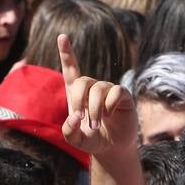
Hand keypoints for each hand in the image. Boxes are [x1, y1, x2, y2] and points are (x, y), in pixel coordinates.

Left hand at [59, 34, 137, 157]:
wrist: (112, 147)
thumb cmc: (91, 139)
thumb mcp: (75, 139)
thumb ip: (68, 131)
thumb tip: (75, 117)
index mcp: (77, 94)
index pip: (71, 69)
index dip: (67, 53)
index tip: (62, 36)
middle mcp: (93, 88)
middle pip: (83, 81)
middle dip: (79, 100)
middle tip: (80, 118)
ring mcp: (108, 90)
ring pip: (99, 89)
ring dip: (95, 109)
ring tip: (96, 125)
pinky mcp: (123, 96)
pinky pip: (116, 92)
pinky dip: (109, 105)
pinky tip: (109, 115)